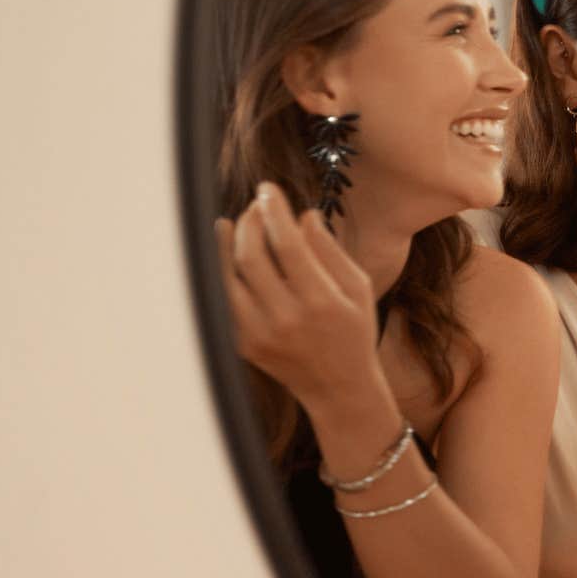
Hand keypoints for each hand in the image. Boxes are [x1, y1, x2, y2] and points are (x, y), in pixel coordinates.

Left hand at [215, 182, 382, 409]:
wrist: (339, 388)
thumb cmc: (354, 332)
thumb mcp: (357, 288)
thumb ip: (329, 251)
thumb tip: (302, 215)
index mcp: (321, 302)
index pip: (288, 245)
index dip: (274, 211)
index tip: (269, 190)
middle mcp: (287, 319)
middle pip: (251, 256)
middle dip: (249, 222)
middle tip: (255, 207)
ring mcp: (260, 335)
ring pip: (227, 277)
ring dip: (226, 243)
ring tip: (232, 223)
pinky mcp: (244, 344)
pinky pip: (222, 300)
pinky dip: (219, 273)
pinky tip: (224, 253)